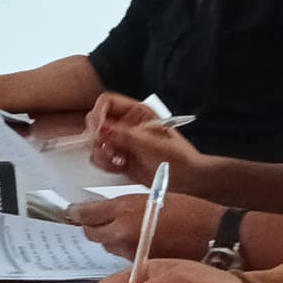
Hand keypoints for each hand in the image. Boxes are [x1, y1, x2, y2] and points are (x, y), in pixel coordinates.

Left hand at [63, 192, 220, 261]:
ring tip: (132, 233)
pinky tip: (144, 246)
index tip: (75, 212)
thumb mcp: (152, 198)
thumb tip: (96, 211)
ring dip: (115, 240)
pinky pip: (126, 260)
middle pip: (94, 233)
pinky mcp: (143, 270)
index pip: (85, 215)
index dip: (79, 213)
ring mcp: (132, 255)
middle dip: (97, 227)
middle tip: (105, 221)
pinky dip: (130, 253)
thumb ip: (122, 207)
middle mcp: (122, 235)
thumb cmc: (191, 212)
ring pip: (110, 246)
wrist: (219, 237)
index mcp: (124, 212)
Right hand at [86, 95, 201, 182]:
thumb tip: (101, 130)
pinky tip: (119, 167)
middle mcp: (126, 125)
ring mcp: (121, 142)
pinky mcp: (119, 159)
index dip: (99, 112)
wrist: (186, 180)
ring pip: (96, 142)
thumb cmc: (178, 158)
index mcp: (136, 113)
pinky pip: (101, 158)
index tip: (98, 128)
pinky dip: (105, 163)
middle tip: (106, 146)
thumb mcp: (150, 143)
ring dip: (101, 152)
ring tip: (117, 159)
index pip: (107, 102)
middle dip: (97, 135)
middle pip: (96, 121)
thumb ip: (123, 135)